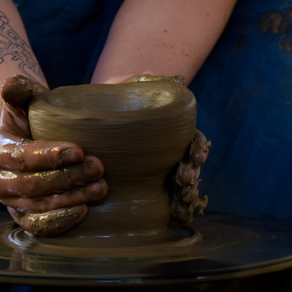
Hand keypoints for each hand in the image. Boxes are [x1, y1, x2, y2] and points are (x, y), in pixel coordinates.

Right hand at [0, 76, 107, 236]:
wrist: (31, 141)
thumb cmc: (32, 118)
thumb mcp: (25, 101)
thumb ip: (18, 90)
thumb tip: (9, 84)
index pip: (21, 157)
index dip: (49, 155)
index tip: (79, 150)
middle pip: (33, 184)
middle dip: (68, 177)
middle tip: (98, 167)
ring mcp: (10, 203)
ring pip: (39, 206)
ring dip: (71, 199)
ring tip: (100, 188)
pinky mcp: (24, 218)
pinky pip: (39, 226)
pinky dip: (61, 222)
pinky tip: (84, 211)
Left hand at [122, 73, 209, 222]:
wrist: (94, 117)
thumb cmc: (115, 100)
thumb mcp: (129, 85)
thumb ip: (145, 79)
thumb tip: (163, 76)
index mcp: (173, 131)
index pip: (193, 140)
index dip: (197, 150)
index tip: (195, 157)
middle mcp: (170, 153)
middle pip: (190, 166)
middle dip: (191, 175)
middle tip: (185, 181)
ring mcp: (159, 171)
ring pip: (181, 186)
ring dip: (186, 194)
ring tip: (182, 199)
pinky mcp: (145, 187)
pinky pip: (165, 201)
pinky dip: (175, 210)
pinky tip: (177, 216)